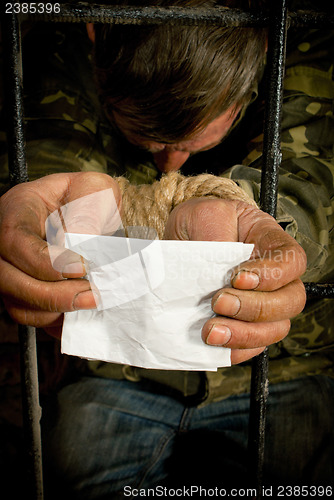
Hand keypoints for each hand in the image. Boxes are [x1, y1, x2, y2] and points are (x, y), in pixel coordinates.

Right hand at [0, 172, 121, 337]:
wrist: (95, 215)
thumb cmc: (91, 198)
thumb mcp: (95, 191)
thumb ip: (87, 212)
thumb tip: (80, 244)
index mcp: (18, 209)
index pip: (15, 241)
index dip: (45, 262)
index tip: (81, 268)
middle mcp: (6, 242)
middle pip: (7, 278)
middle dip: (51, 294)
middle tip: (91, 295)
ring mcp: (13, 270)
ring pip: (17, 303)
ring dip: (55, 310)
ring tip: (91, 302)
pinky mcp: (26, 292)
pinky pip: (32, 316)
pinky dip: (57, 320)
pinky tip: (83, 311)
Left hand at [164, 198, 306, 364]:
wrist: (180, 242)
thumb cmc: (200, 223)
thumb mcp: (207, 213)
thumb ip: (218, 234)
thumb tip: (222, 271)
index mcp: (271, 243)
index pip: (292, 261)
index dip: (273, 275)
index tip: (238, 278)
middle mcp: (274, 277)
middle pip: (291, 301)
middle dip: (255, 308)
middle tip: (219, 302)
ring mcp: (261, 303)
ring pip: (276, 329)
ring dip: (245, 334)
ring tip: (211, 330)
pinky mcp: (242, 325)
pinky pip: (252, 347)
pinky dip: (235, 350)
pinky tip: (214, 343)